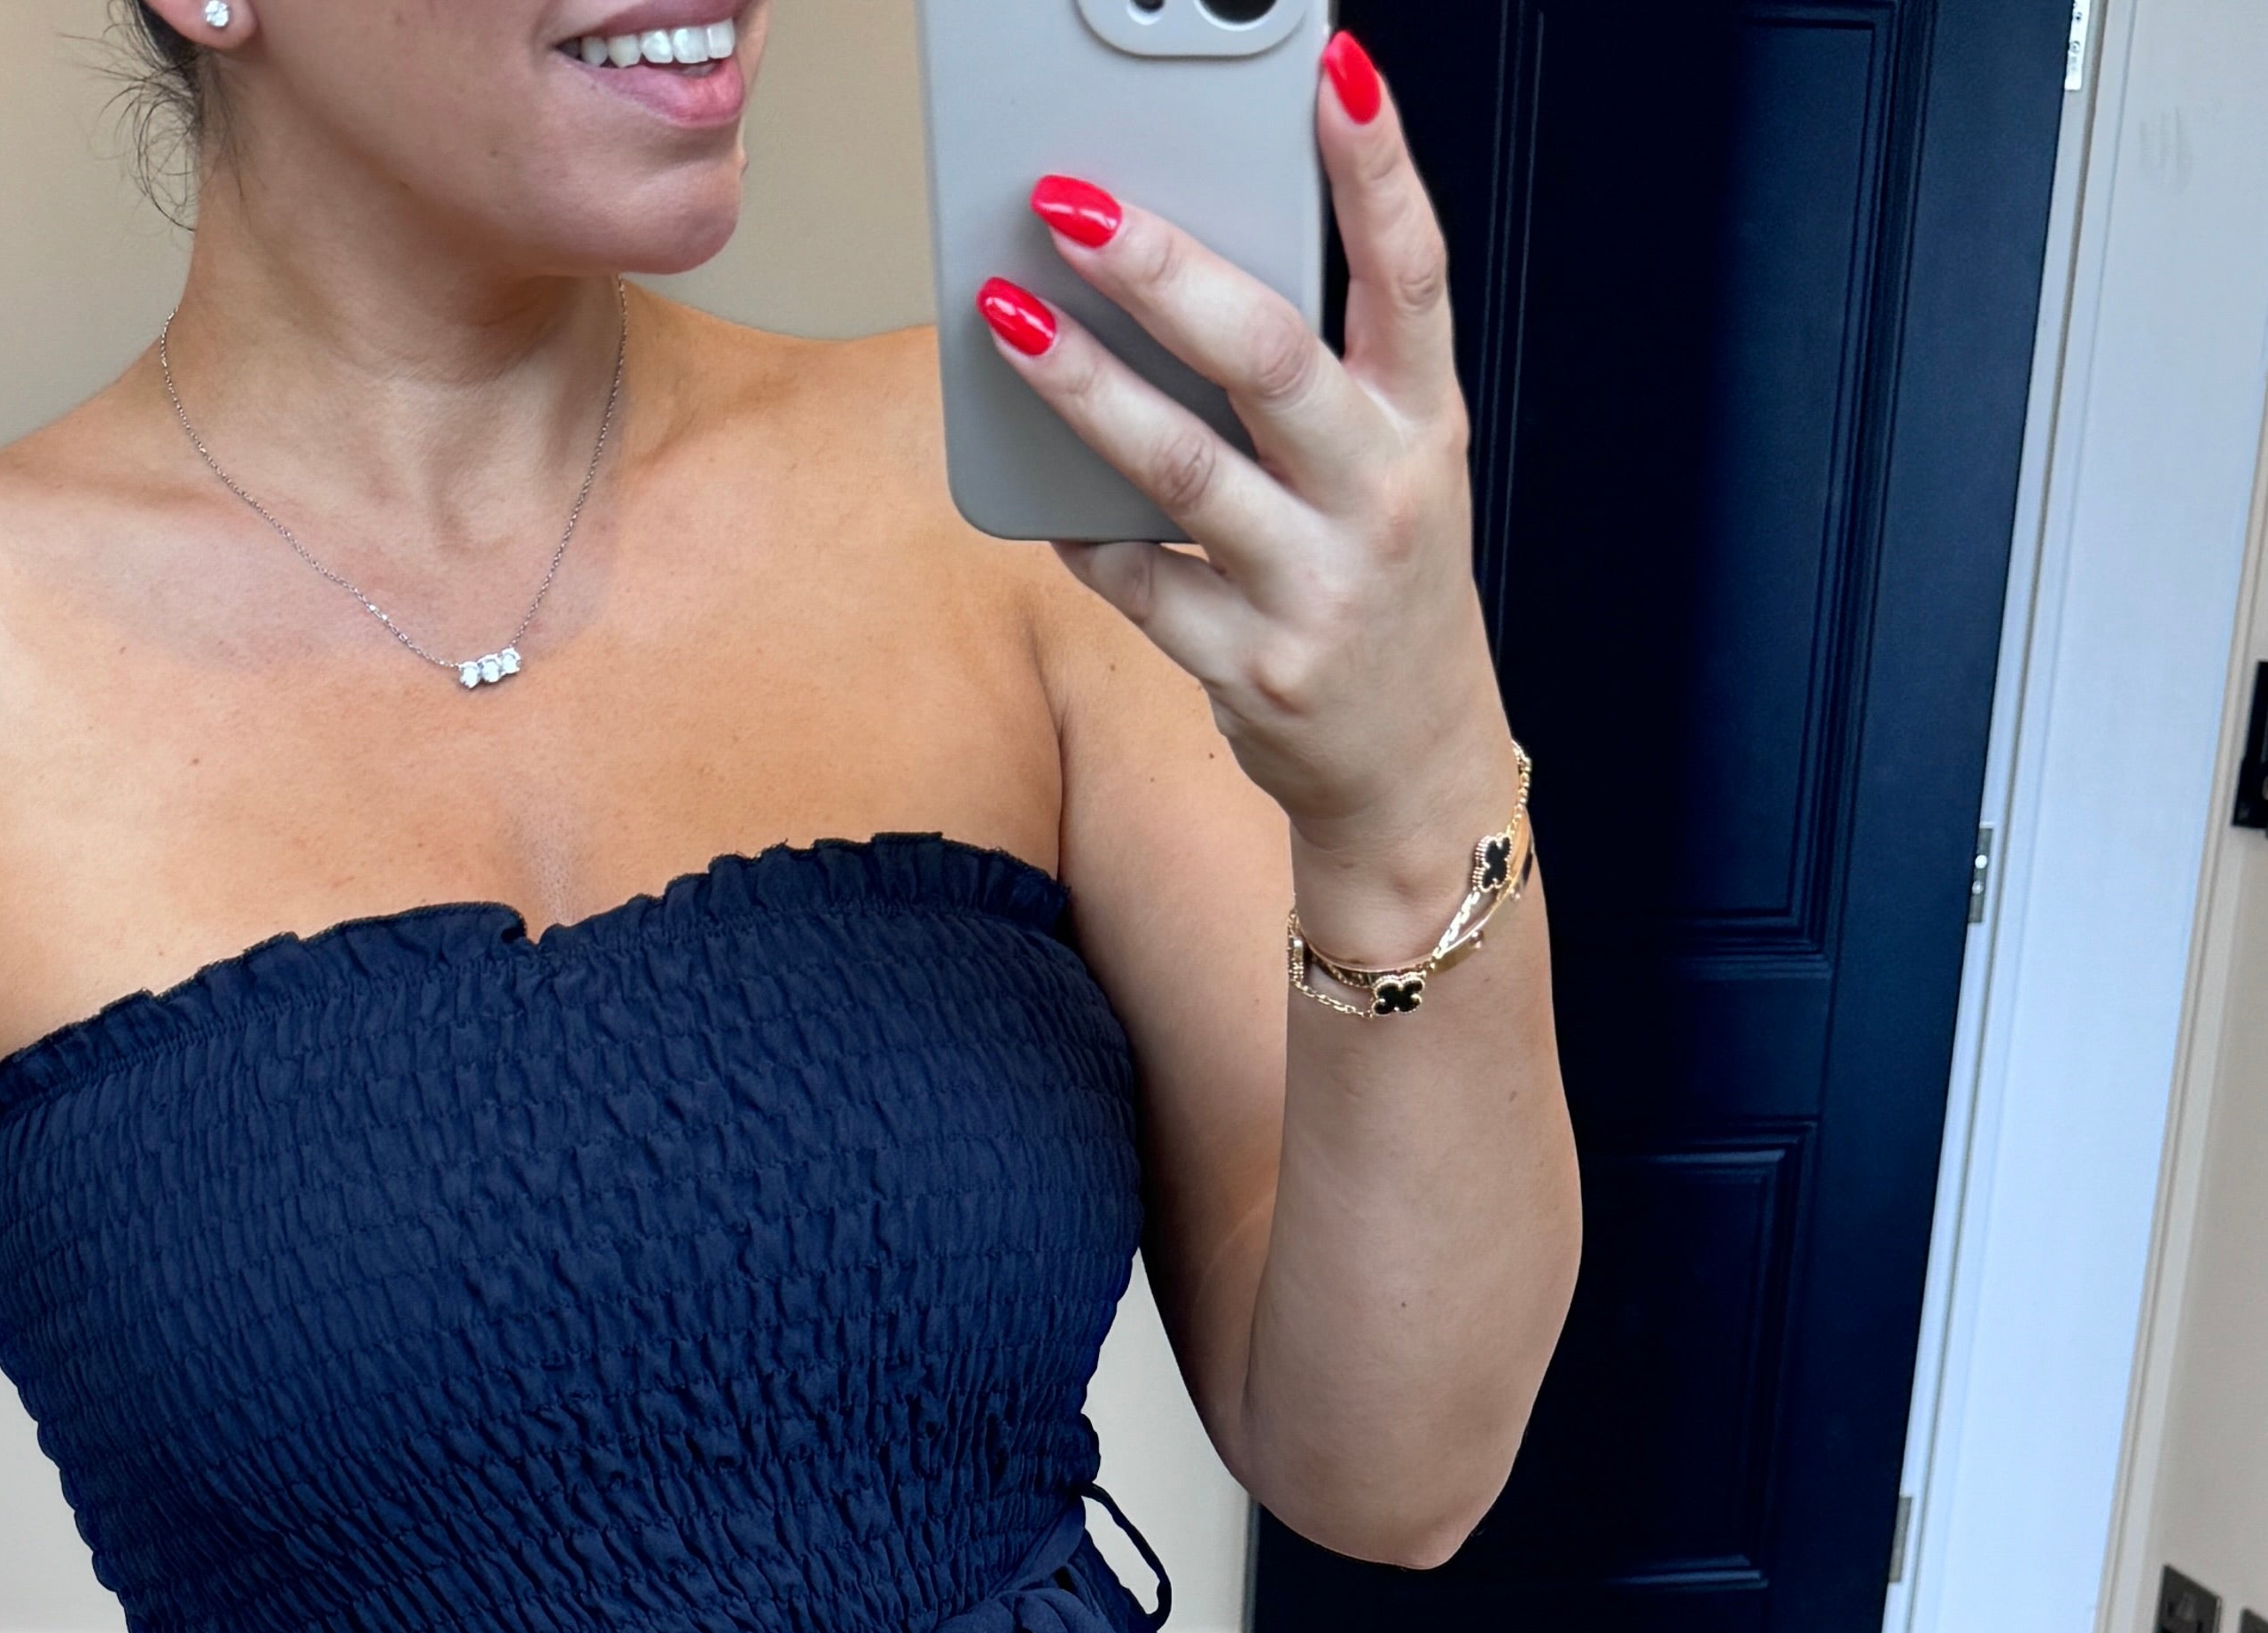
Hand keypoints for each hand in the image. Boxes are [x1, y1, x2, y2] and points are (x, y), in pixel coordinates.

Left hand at [981, 32, 1516, 963]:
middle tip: (1070, 198)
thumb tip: (1185, 253)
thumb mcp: (1390, 464)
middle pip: (1269, 360)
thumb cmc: (1380, 581)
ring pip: (1184, 471)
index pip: (1411, 272)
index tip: (1334, 69)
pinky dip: (1085, 533)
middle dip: (1164, 271)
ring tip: (1004, 314)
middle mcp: (1382, 499)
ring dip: (1085, 388)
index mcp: (1423, 423)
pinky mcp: (1253, 671)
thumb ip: (1323, 371)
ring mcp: (1317, 591)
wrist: (1413, 769)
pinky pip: (1141, 585)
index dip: (1377, 166)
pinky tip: (1040, 489)